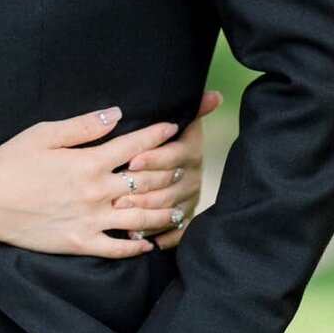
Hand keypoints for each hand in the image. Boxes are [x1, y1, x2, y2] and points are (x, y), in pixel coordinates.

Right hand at [0, 110, 185, 256]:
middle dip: (168, 173)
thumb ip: (82, 126)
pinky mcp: (81, 243)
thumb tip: (115, 114)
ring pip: (140, 218)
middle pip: (145, 183)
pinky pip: (118, 248)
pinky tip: (149, 242)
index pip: (133, 145)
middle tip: (182, 168)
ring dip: (163, 210)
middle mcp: (95, 192)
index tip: (174, 128)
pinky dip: (138, 246)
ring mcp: (90, 220)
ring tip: (177, 205)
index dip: (157, 135)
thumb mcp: (43, 134)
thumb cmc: (10, 164)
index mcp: (88, 162)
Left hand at [113, 89, 222, 250]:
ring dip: (145, 211)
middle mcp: (193, 175)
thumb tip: (215, 94)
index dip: (154, 158)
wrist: (176, 163)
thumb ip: (194, 108)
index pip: (174, 156)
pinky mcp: (185, 217)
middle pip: (168, 184)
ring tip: (121, 212)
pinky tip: (138, 238)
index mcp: (190, 149)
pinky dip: (159, 236)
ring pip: (168, 209)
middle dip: (143, 189)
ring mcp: (189, 199)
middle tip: (118, 194)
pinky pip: (175, 231)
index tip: (131, 160)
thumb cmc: (165, 136)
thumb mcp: (180, 120)